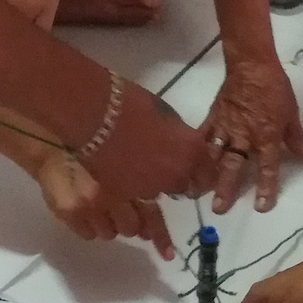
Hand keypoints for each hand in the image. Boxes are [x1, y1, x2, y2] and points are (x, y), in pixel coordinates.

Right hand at [34, 152, 176, 258]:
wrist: (53, 147)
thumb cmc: (92, 154)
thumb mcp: (122, 164)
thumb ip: (140, 185)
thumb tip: (151, 214)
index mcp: (131, 178)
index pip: (152, 212)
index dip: (161, 235)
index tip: (167, 254)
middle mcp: (114, 193)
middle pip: (131, 228)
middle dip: (130, 224)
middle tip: (119, 210)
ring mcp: (91, 205)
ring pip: (110, 234)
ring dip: (108, 225)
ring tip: (97, 205)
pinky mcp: (70, 212)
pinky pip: (89, 235)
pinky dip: (88, 227)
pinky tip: (82, 209)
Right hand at [80, 81, 221, 199]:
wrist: (93, 113)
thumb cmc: (131, 103)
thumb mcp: (167, 114)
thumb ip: (179, 136)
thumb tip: (180, 145)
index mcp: (191, 152)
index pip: (209, 176)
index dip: (201, 173)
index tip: (193, 168)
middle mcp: (174, 177)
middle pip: (184, 189)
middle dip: (177, 181)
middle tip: (162, 167)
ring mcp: (148, 190)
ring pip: (157, 196)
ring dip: (153, 187)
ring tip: (137, 171)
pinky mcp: (123, 197)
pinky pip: (134, 200)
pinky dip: (131, 191)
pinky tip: (121, 175)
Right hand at [201, 55, 302, 213]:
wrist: (251, 64)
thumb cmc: (275, 89)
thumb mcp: (291, 114)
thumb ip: (297, 138)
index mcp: (266, 137)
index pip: (268, 167)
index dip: (266, 188)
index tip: (261, 207)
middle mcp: (244, 137)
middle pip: (234, 167)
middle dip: (226, 188)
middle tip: (219, 208)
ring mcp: (226, 127)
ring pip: (214, 155)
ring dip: (205, 174)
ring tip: (195, 191)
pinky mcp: (213, 117)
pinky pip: (203, 135)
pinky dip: (195, 149)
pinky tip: (185, 161)